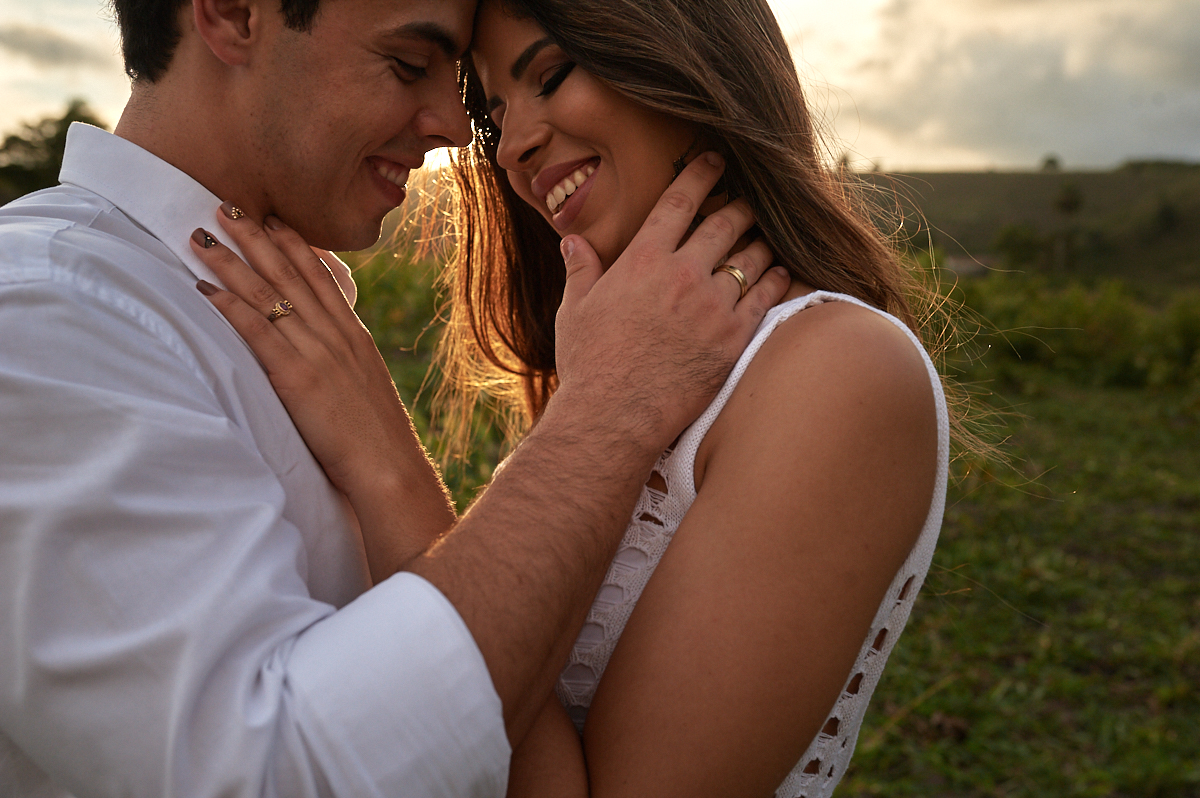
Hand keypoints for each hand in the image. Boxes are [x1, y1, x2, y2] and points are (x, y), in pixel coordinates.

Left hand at [189, 207, 453, 578]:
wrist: (389, 466)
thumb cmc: (376, 438)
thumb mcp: (367, 385)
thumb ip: (345, 360)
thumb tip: (329, 350)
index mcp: (353, 336)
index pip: (320, 277)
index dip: (293, 244)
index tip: (271, 217)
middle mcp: (334, 335)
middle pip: (289, 274)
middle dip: (256, 237)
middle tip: (226, 205)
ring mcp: (316, 353)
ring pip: (269, 294)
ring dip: (232, 262)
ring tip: (203, 236)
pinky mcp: (297, 377)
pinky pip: (257, 333)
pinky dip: (230, 307)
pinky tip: (205, 289)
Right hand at [553, 152, 789, 454]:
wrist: (613, 417)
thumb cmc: (590, 366)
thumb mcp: (575, 311)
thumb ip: (580, 270)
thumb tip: (571, 242)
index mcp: (642, 260)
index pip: (679, 202)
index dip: (701, 174)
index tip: (716, 161)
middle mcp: (682, 274)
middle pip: (726, 223)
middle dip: (741, 206)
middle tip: (749, 201)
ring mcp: (712, 306)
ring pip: (752, 257)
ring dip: (761, 242)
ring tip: (765, 237)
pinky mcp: (734, 338)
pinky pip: (767, 297)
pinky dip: (776, 279)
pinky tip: (780, 273)